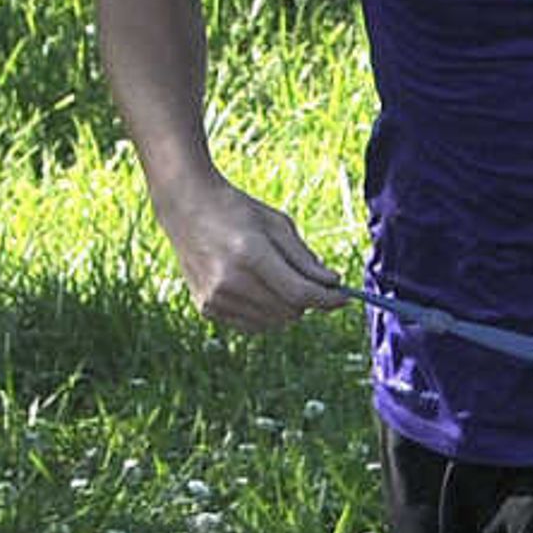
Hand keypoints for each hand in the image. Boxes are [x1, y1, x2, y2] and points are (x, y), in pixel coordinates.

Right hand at [154, 175, 342, 332]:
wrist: (186, 207)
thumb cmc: (238, 211)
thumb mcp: (277, 224)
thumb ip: (305, 258)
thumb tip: (333, 285)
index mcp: (249, 254)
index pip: (300, 292)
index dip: (328, 299)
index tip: (345, 297)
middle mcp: (229, 280)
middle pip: (290, 311)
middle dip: (307, 300)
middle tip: (307, 281)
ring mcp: (215, 297)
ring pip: (274, 322)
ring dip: (287, 308)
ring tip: (277, 279)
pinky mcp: (207, 308)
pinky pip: (253, 325)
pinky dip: (265, 314)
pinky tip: (257, 288)